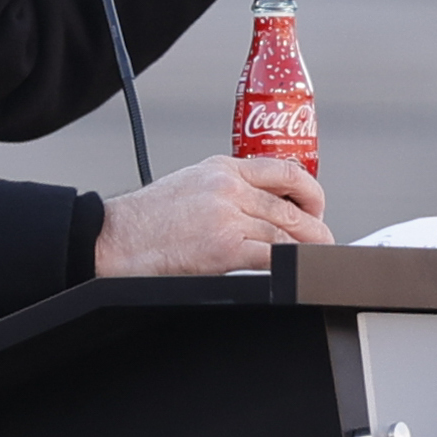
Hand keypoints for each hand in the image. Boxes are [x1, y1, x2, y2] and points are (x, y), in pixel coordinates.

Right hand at [93, 154, 332, 275]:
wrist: (114, 239)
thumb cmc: (145, 219)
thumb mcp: (189, 184)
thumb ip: (224, 190)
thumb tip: (256, 208)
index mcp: (221, 167)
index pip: (282, 169)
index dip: (309, 189)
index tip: (314, 205)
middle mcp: (228, 186)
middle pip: (291, 204)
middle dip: (315, 225)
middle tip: (322, 239)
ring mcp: (228, 215)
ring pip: (287, 230)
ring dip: (309, 247)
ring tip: (316, 257)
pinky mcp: (224, 247)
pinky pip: (272, 255)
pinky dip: (290, 263)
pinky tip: (294, 269)